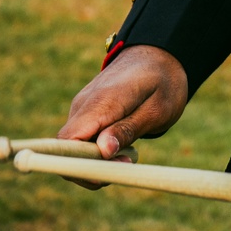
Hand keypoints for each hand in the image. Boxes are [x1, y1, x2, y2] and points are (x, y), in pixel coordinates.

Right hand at [57, 45, 187, 186]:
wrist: (159, 54)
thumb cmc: (163, 82)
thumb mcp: (157, 109)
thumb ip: (128, 128)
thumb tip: (102, 151)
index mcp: (101, 101)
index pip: (68, 141)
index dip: (78, 166)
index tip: (104, 175)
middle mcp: (84, 104)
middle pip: (67, 149)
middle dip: (91, 167)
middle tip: (126, 164)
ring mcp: (82, 107)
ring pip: (75, 147)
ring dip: (98, 159)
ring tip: (130, 153)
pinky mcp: (86, 111)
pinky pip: (83, 139)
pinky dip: (99, 149)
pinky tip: (123, 144)